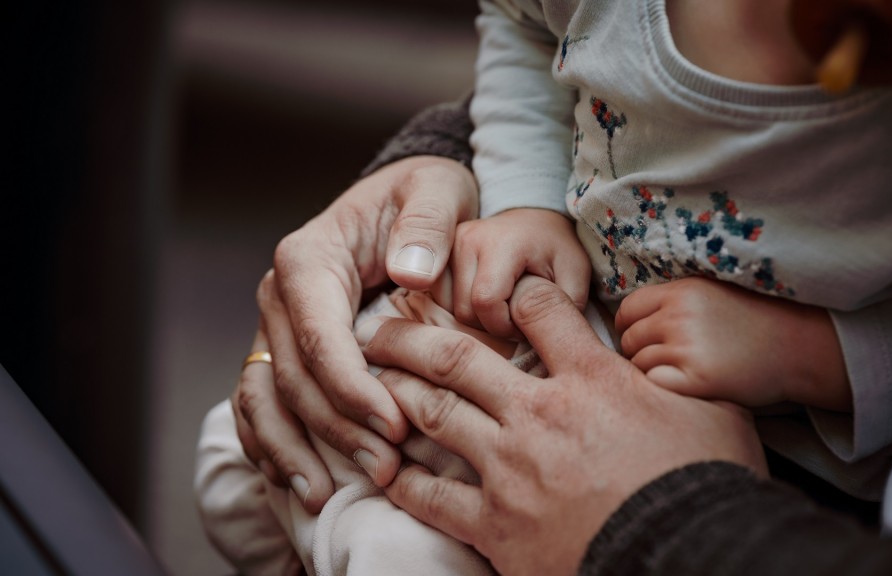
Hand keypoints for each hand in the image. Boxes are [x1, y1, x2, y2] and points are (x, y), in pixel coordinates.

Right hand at [232, 156, 477, 511]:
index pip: (319, 335)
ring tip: (327, 495)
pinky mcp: (280, 352)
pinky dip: (272, 445)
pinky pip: (258, 406)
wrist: (403, 202)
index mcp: (309, 259)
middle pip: (293, 378)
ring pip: (263, 400)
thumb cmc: (423, 197)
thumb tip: (412, 273)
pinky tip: (299, 481)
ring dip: (295, 450)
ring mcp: (274, 327)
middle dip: (336, 430)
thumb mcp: (436, 189)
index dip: (352, 388)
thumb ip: (427, 222)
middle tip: (387, 468)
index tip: (395, 426)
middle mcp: (280, 296)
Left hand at [358, 276, 766, 575]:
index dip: (517, 293)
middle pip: (458, 356)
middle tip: (380, 323)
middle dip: (412, 334)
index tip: (500, 291)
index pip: (540, 311)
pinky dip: (405, 479)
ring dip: (395, 390)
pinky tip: (386, 466)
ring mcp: (510, 468)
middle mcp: (539, 412)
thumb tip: (668, 361)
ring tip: (367, 375)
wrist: (689, 557)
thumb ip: (675, 379)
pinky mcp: (496, 525)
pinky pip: (432, 497)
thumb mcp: (710, 412)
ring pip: (433, 413)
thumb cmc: (705, 484)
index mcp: (592, 378)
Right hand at [450, 207, 589, 338]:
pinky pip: (436, 302)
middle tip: (514, 321)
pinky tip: (480, 308)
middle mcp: (467, 239)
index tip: (524, 324)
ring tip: (499, 312)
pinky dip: (458, 314)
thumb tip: (537, 339)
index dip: (504, 326)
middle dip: (490, 328)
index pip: (485, 302)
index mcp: (502, 242)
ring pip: (446, 310)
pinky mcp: (436, 257)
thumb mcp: (575, 274)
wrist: (533, 222)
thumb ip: (561, 306)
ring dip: (473, 323)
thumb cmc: (556, 250)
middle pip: (464, 311)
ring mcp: (446, 246)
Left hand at [616, 277, 851, 410]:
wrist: (799, 347)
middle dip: (638, 352)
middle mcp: (680, 316)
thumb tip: (627, 318)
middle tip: (665, 360)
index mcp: (682, 291)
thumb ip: (672, 301)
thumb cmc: (754, 322)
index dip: (629, 326)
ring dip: (652, 371)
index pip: (628, 309)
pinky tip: (684, 386)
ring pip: (639, 364)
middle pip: (629, 339)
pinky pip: (655, 384)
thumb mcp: (712, 294)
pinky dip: (663, 387)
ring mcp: (687, 347)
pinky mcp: (697, 379)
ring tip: (680, 372)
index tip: (641, 338)